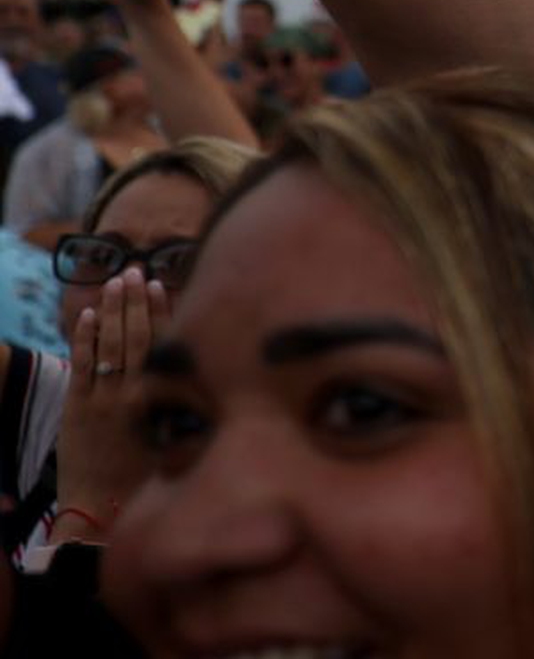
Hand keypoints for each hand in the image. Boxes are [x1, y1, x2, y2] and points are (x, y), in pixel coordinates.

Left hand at [55, 266, 169, 540]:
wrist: (101, 509)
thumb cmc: (147, 479)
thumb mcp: (180, 441)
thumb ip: (190, 406)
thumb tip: (209, 372)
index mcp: (162, 398)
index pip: (163, 343)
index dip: (161, 311)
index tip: (161, 284)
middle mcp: (134, 392)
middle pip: (135, 335)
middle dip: (135, 300)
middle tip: (135, 270)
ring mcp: (103, 398)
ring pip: (109, 344)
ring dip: (111, 310)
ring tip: (114, 282)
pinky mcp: (77, 408)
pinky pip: (81, 365)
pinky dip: (83, 339)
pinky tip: (86, 316)